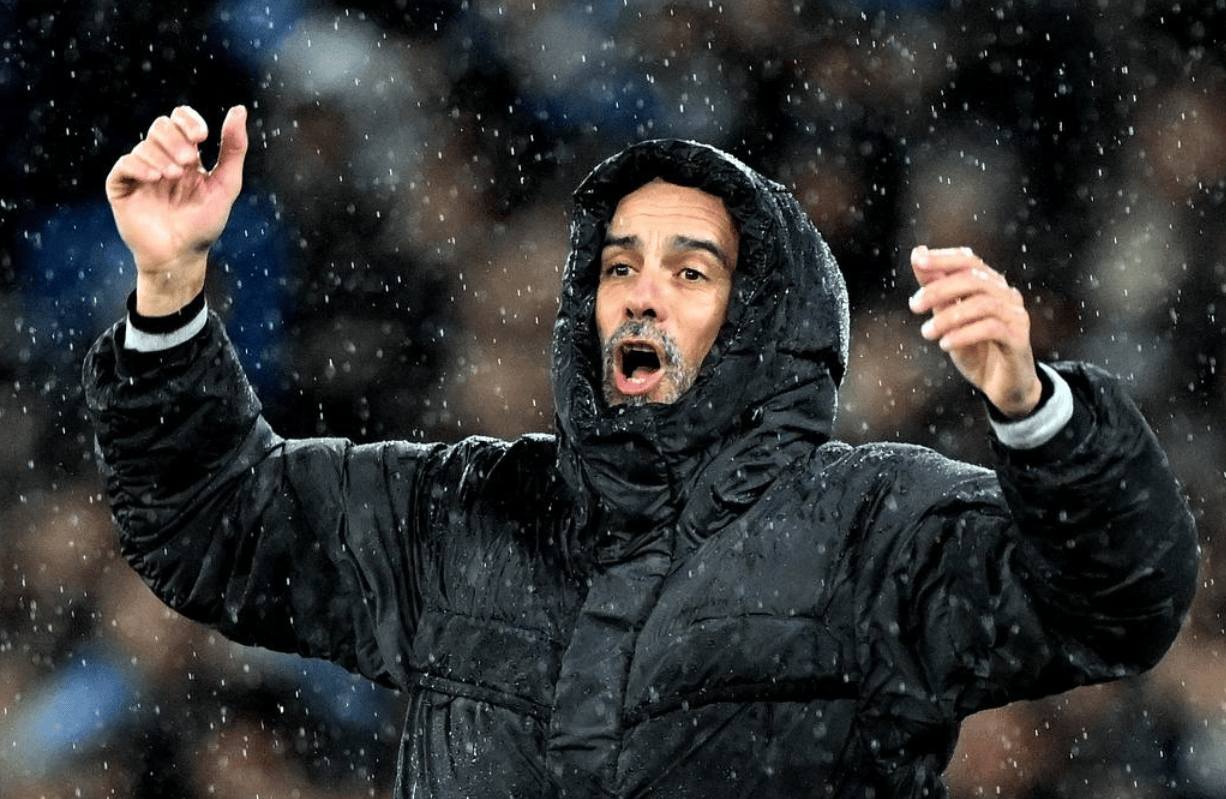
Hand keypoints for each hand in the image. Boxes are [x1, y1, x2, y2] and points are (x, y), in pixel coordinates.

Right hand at [106, 104, 247, 315]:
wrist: (181, 256)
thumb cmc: (204, 223)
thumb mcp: (226, 184)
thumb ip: (234, 149)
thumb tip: (238, 109)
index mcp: (187, 156)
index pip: (180, 119)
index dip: (188, 121)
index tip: (202, 136)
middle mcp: (162, 159)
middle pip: (161, 125)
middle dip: (177, 139)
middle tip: (190, 161)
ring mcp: (140, 172)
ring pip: (145, 144)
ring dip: (162, 155)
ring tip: (174, 176)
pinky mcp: (121, 186)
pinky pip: (124, 164)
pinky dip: (140, 166)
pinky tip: (155, 178)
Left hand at [907, 246, 1041, 417]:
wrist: (1001, 386)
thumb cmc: (975, 350)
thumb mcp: (948, 318)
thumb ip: (936, 289)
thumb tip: (917, 254)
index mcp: (990, 285)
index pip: (969, 261)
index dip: (943, 258)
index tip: (917, 261)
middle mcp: (1006, 295)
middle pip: (973, 279)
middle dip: (938, 289)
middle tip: (914, 306)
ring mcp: (1016, 315)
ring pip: (982, 304)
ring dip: (948, 317)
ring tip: (927, 333)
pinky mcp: (1019, 338)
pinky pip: (991, 328)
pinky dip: (964, 334)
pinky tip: (945, 344)